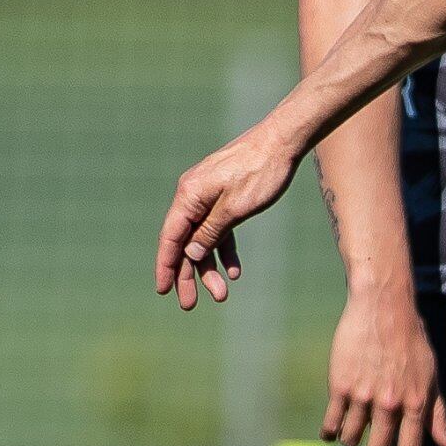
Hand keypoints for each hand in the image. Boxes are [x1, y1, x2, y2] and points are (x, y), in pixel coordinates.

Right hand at [155, 124, 298, 308]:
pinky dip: (224, 249)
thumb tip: (190, 255)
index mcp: (189, 196)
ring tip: (221, 294)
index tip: (163, 291)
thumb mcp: (235, 209)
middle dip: (187, 274)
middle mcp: (192, 195)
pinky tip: (234, 271)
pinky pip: (218, 228)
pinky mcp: (224, 196)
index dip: (165, 266)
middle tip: (190, 304)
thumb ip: (211, 232)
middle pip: (184, 242)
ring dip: (209, 266)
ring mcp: (208, 196)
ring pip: (203, 238)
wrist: (282, 141)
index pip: (171, 238)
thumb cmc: (261, 172)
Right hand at [320, 284, 445, 445]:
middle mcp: (389, 404)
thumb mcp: (431, 377)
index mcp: (415, 404)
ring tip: (351, 435)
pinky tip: (331, 431)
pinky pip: (331, 422)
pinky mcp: (340, 385)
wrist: (383, 307)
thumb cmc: (411, 341)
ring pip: (350, 438)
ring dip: (350, 442)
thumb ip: (438, 415)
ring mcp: (363, 395)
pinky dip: (329, 432)